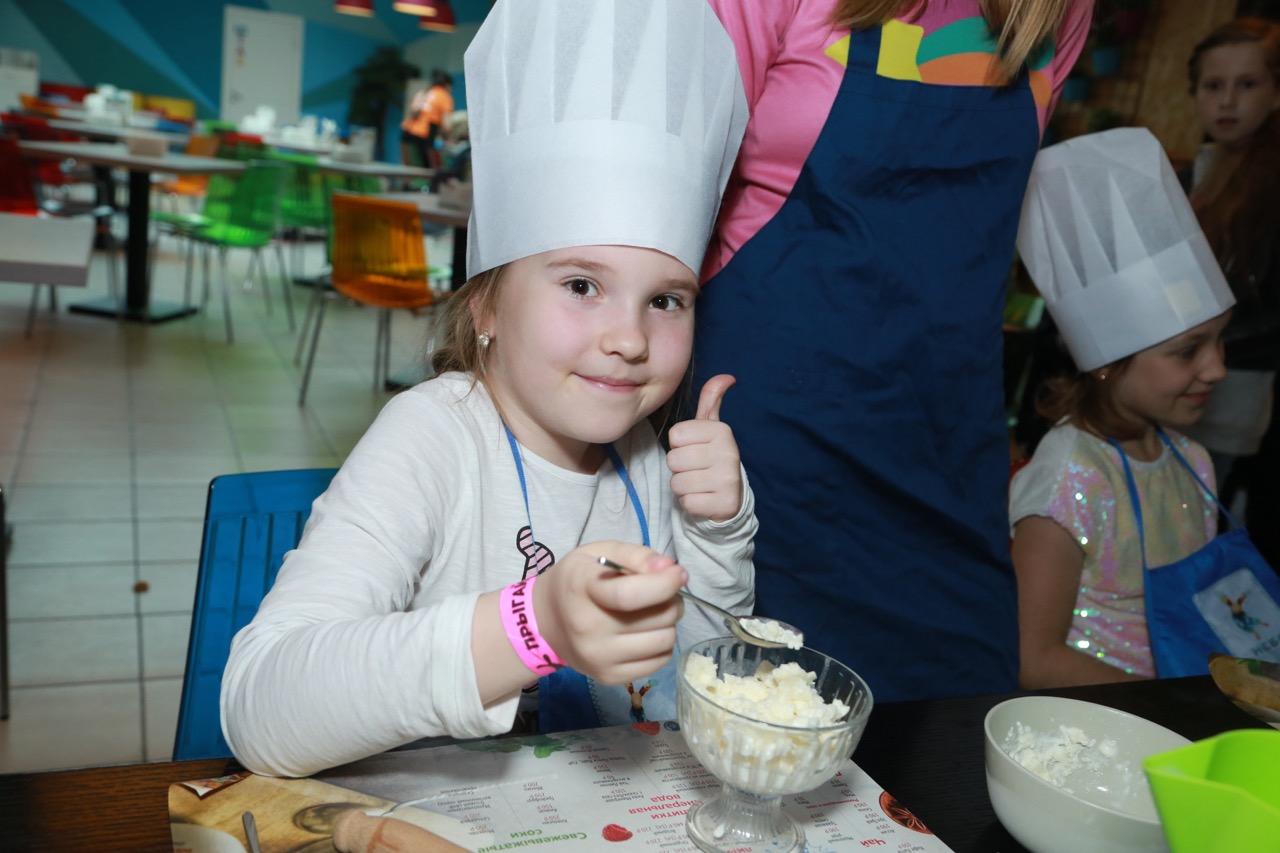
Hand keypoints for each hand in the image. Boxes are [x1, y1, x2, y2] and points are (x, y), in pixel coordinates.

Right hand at [533, 542, 686, 684]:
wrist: (545, 621)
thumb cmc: (576, 580)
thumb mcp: (598, 553)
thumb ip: (636, 554)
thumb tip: (670, 568)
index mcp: (583, 589)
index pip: (631, 594)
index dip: (664, 583)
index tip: (677, 574)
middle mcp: (589, 628)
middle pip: (658, 617)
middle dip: (672, 600)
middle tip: (661, 594)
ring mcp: (598, 657)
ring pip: (665, 641)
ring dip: (669, 623)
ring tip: (653, 613)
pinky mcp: (608, 677)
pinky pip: (659, 662)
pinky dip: (661, 645)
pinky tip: (646, 633)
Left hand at [666, 374, 741, 520]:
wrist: (730, 497)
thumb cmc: (712, 457)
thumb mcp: (711, 428)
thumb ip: (711, 400)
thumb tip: (726, 376)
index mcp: (722, 431)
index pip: (675, 436)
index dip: (679, 445)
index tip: (694, 449)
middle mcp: (728, 453)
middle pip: (674, 460)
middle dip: (679, 467)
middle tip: (696, 469)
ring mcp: (727, 480)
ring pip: (677, 483)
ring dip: (683, 486)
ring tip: (699, 483)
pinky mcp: (723, 504)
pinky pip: (686, 503)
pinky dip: (690, 503)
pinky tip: (703, 498)